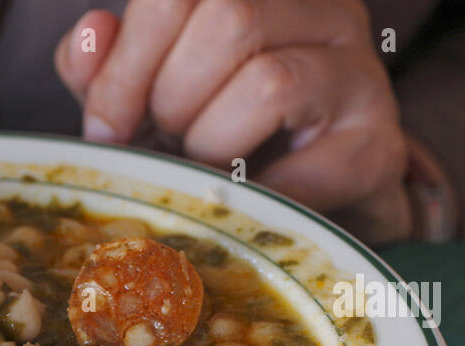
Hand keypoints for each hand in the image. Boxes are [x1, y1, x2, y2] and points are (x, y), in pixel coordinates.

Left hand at [55, 0, 412, 243]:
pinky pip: (300, 163)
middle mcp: (324, 6)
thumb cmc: (220, 138)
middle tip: (166, 144)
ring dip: (210, 142)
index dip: (129, 59)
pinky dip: (248, 193)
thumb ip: (112, 66)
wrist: (307, 205)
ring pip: (268, 81)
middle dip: (171, 99)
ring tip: (204, 167)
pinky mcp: (376, 144)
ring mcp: (359, 70)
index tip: (106, 126)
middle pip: (229, 17)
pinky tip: (236, 199)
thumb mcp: (152, 95)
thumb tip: (88, 38)